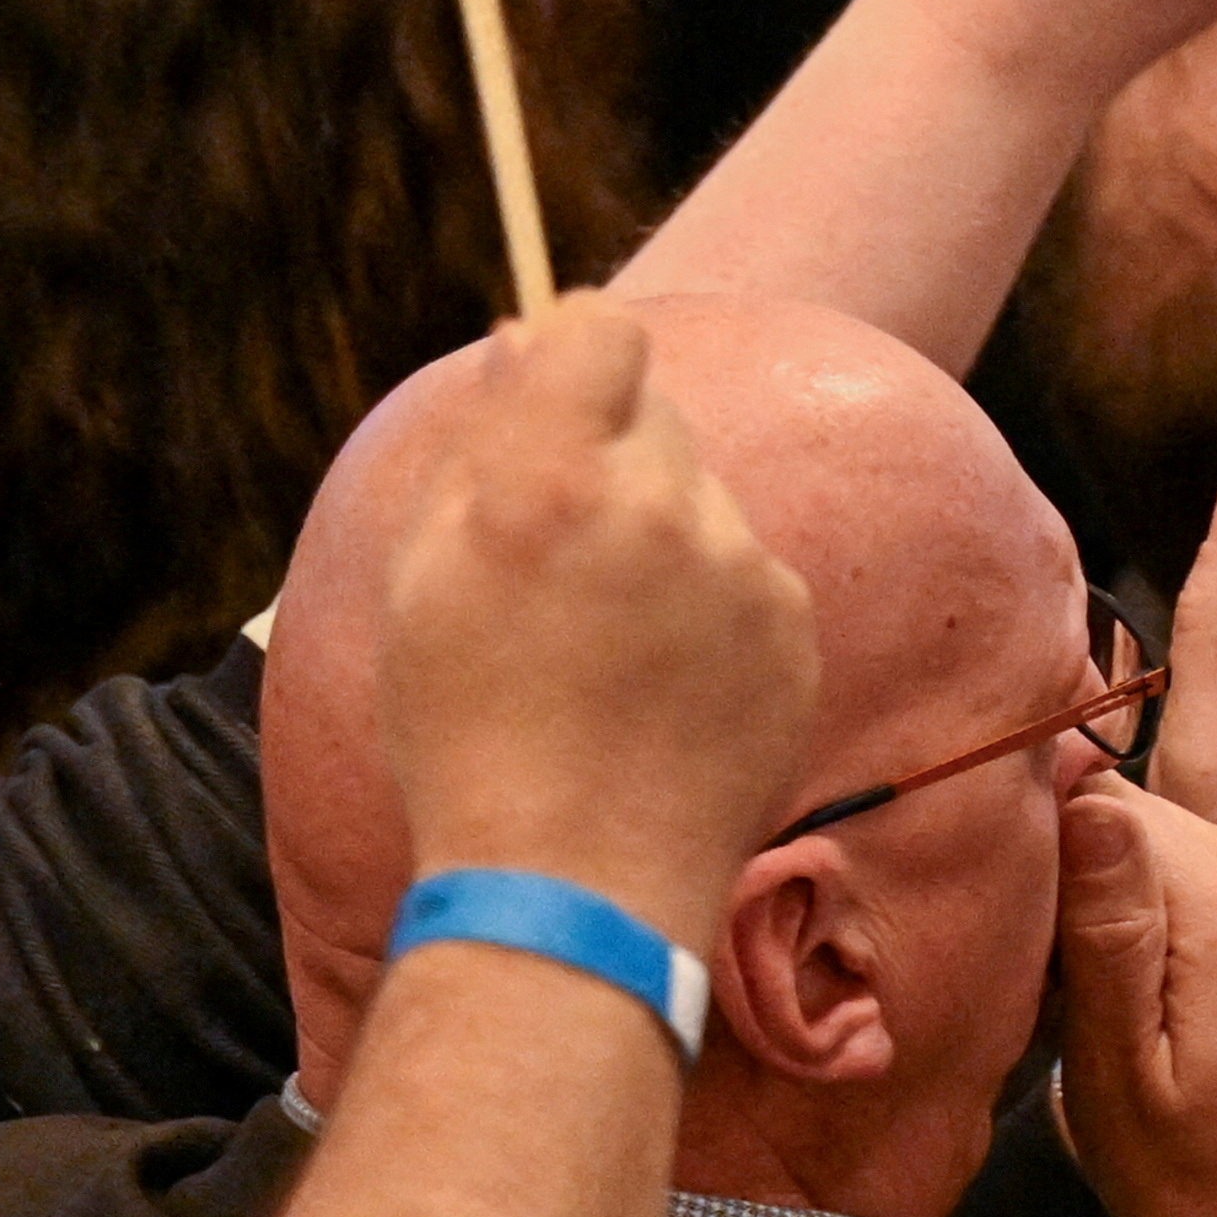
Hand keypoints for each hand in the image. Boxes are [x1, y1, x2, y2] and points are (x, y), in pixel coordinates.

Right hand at [377, 302, 818, 943]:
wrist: (574, 886)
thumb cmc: (468, 736)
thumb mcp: (423, 584)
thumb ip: (482, 445)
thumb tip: (525, 337)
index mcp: (546, 484)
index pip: (601, 330)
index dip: (576, 351)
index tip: (559, 391)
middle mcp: (657, 505)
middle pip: (654, 415)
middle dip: (612, 459)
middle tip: (565, 556)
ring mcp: (739, 564)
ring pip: (701, 501)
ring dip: (662, 540)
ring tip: (607, 651)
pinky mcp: (793, 621)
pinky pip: (749, 574)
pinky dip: (712, 610)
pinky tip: (662, 690)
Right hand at [1055, 782, 1216, 1216]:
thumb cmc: (1194, 1176)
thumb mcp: (1119, 1072)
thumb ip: (1105, 931)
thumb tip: (1082, 798)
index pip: (1101, 805)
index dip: (1038, 861)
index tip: (1020, 948)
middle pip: (1130, 814)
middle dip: (1068, 878)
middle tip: (1047, 984)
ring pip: (1154, 838)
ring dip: (1102, 897)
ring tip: (1086, 994)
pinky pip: (1189, 868)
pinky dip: (1143, 911)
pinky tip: (1129, 988)